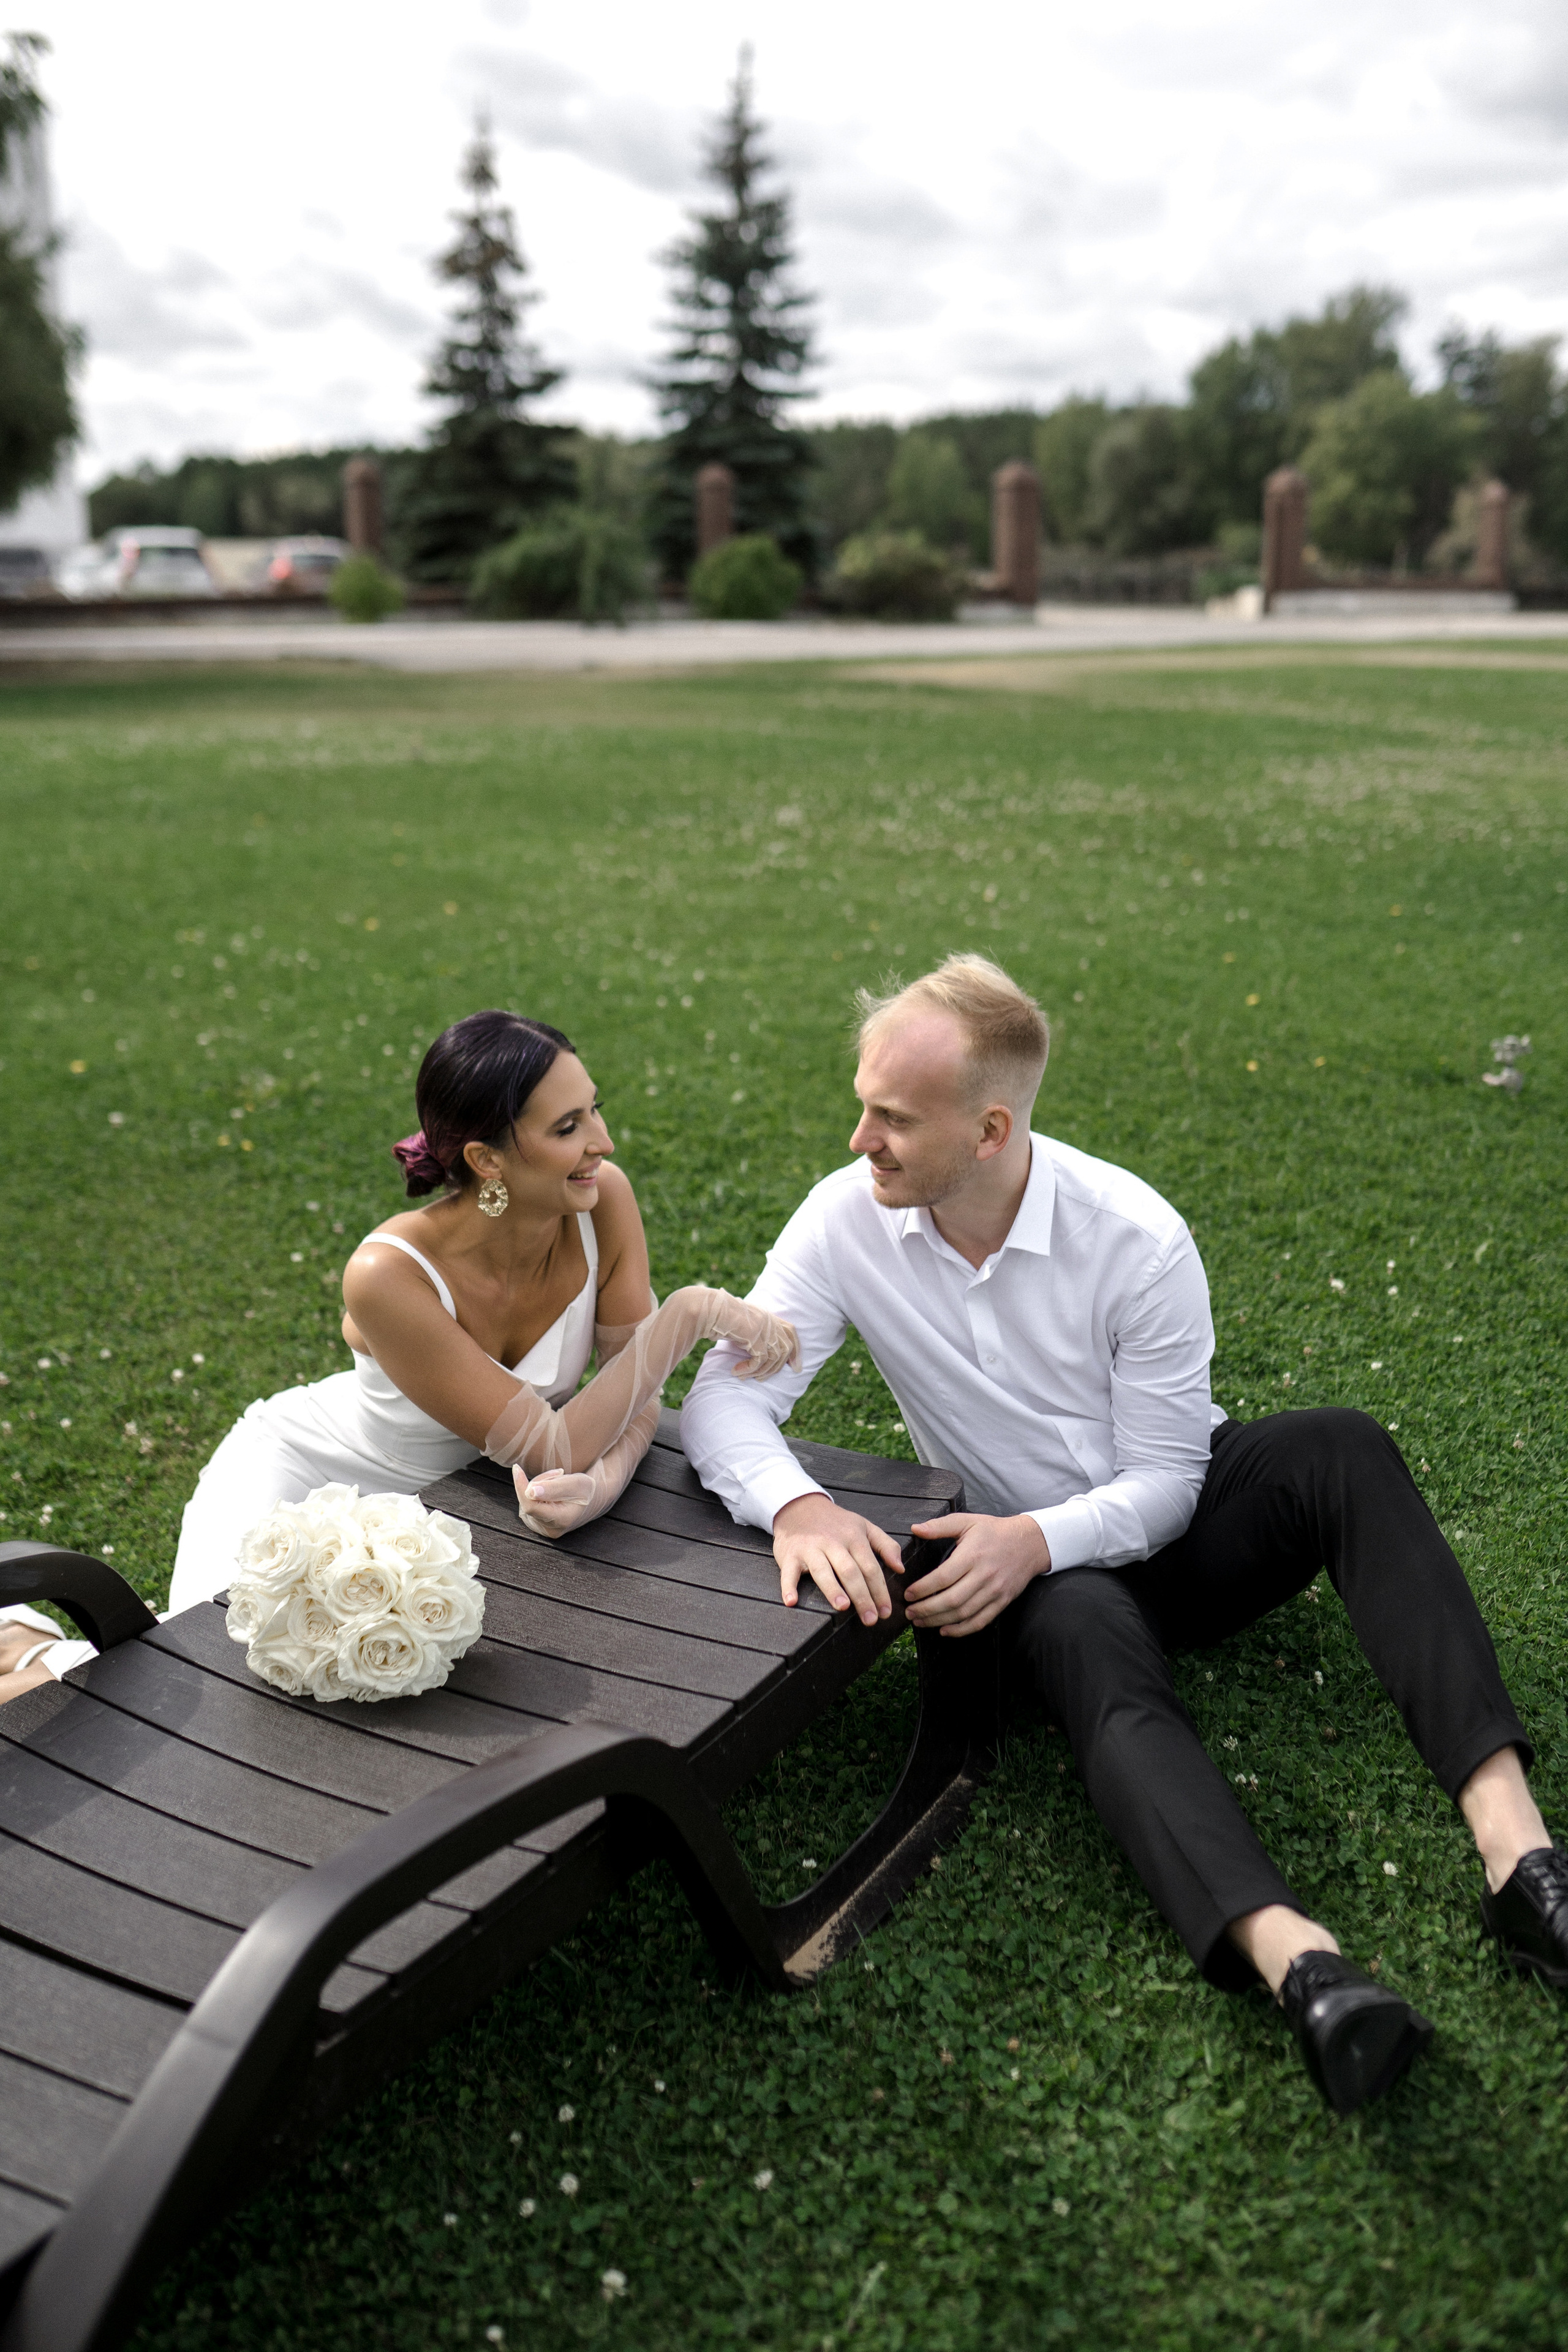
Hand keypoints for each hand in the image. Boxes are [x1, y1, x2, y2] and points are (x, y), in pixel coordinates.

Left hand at [514, 1466, 594, 1538]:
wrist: (591, 1501)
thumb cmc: (585, 1490)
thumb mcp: (575, 1483)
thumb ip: (554, 1488)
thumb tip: (530, 1491)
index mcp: (562, 1520)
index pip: (531, 1506)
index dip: (521, 1487)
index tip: (517, 1469)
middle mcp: (550, 1529)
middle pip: (529, 1502)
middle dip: (538, 1483)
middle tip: (557, 1474)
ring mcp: (543, 1529)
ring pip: (527, 1503)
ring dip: (537, 1488)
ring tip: (556, 1483)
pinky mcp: (538, 1526)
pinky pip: (528, 1506)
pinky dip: (535, 1495)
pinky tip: (549, 1493)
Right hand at [714, 1297, 799, 1381]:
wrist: (709, 1310)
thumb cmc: (719, 1317)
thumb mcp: (742, 1324)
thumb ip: (754, 1333)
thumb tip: (756, 1351)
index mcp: (768, 1316)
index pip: (790, 1331)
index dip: (796, 1350)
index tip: (795, 1366)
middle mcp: (769, 1321)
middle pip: (786, 1347)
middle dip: (780, 1366)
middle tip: (763, 1380)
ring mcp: (764, 1328)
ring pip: (774, 1357)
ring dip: (760, 1371)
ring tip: (745, 1377)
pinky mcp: (755, 1336)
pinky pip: (759, 1360)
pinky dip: (749, 1369)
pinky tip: (736, 1372)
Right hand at [772, 1492, 902, 1625]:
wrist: (800, 1506)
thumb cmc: (835, 1522)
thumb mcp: (864, 1526)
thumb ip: (886, 1545)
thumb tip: (901, 1568)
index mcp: (854, 1538)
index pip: (870, 1567)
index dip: (880, 1590)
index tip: (885, 1611)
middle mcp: (833, 1543)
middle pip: (850, 1571)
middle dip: (862, 1596)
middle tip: (870, 1619)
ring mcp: (811, 1548)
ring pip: (823, 1570)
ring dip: (833, 1589)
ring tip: (843, 1607)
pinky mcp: (790, 1554)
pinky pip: (789, 1571)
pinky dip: (788, 1586)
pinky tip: (792, 1601)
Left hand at [904, 1511, 1050, 1636]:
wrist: (1030, 1543)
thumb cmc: (995, 1531)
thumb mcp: (967, 1521)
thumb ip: (940, 1525)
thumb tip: (915, 1529)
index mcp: (972, 1555)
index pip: (943, 1578)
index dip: (923, 1589)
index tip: (908, 1594)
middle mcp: (984, 1576)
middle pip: (951, 1600)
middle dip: (926, 1609)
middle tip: (909, 1612)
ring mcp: (994, 1591)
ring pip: (963, 1613)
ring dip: (938, 1621)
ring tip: (920, 1621)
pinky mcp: (1002, 1602)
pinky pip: (980, 1621)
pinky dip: (961, 1630)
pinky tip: (945, 1630)